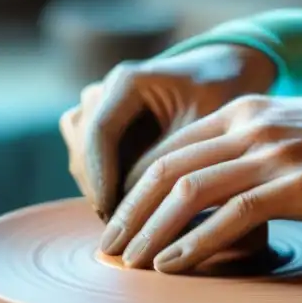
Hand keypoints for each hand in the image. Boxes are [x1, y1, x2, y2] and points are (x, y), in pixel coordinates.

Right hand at [60, 44, 276, 219]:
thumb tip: (147, 210)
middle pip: (82, 146)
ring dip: (97, 187)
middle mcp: (105, 89)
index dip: (101, 176)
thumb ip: (174, 161)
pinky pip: (88, 159)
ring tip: (127, 220)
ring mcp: (98, 106)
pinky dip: (104, 183)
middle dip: (98, 188)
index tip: (111, 213)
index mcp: (128, 81)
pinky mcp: (101, 124)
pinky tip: (130, 208)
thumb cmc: (221, 96)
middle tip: (122, 228)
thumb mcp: (204, 127)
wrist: (222, 74)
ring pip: (79, 154)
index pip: (100, 132)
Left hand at [99, 88, 301, 272]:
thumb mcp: (296, 135)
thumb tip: (225, 191)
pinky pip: (231, 215)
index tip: (120, 220)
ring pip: (188, 191)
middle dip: (129, 211)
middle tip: (109, 248)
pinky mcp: (298, 184)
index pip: (171, 148)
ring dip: (151, 231)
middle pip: (166, 169)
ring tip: (131, 264)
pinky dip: (195, 242)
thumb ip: (255, 152)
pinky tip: (174, 265)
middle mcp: (251, 126)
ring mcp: (274, 153)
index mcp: (246, 112)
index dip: (135, 187)